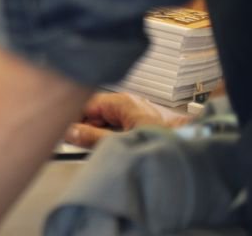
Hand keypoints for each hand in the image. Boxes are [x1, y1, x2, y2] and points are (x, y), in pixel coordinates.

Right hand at [64, 91, 189, 146]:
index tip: (62, 129)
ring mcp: (132, 111)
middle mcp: (125, 103)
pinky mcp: (137, 121)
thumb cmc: (161, 141)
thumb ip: (91, 136)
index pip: (84, 102)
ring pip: (103, 119)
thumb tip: (70, 132)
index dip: (71, 116)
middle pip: (93, 111)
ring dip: (96, 132)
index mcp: (119, 102)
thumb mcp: (118, 141)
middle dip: (84, 127)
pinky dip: (107, 135)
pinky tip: (107, 146)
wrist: (189, 149)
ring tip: (93, 147)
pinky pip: (114, 125)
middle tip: (75, 143)